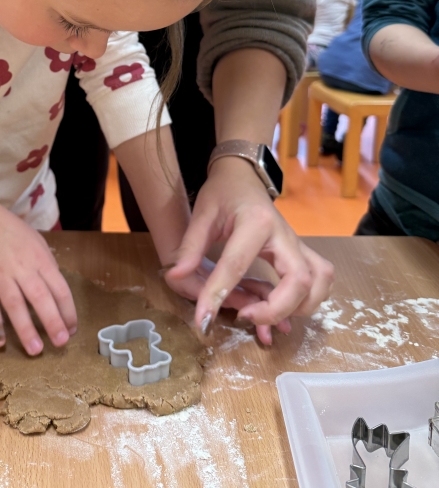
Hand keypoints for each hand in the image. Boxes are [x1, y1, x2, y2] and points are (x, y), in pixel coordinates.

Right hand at [0, 182, 76, 355]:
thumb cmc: (8, 231)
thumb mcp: (35, 241)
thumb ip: (45, 266)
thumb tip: (56, 292)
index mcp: (40, 258)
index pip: (59, 288)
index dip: (68, 311)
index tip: (71, 329)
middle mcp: (22, 268)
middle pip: (40, 298)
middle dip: (52, 322)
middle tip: (60, 343)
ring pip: (15, 305)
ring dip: (25, 329)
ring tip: (35, 350)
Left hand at [166, 156, 333, 340]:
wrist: (243, 176)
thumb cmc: (222, 192)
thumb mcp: (202, 214)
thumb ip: (190, 246)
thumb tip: (174, 277)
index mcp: (255, 222)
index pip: (238, 265)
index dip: (218, 295)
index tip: (203, 320)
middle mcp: (284, 234)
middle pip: (298, 281)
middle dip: (275, 310)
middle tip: (244, 317)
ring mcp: (297, 243)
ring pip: (318, 282)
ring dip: (298, 307)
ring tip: (266, 315)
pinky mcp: (302, 251)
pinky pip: (321, 278)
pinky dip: (310, 299)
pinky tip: (285, 307)